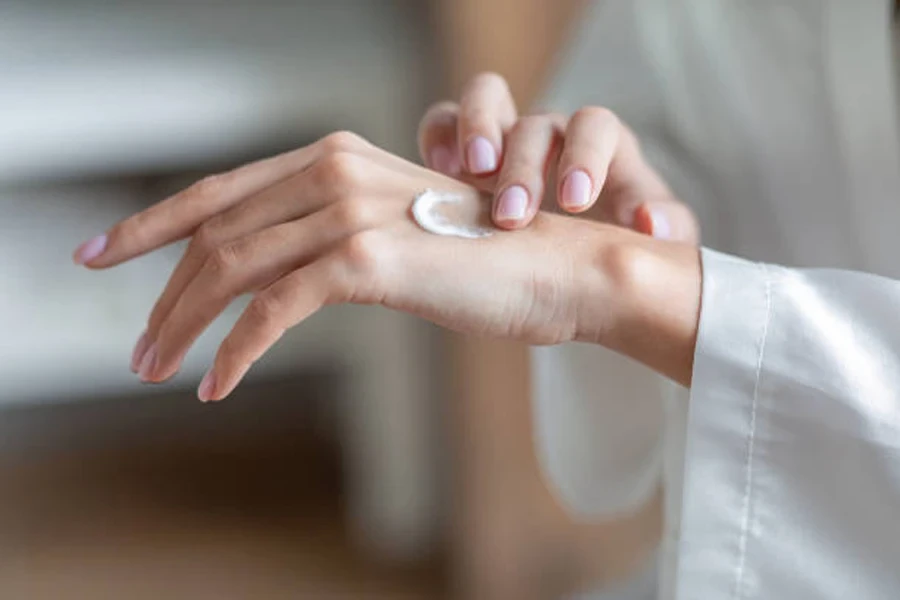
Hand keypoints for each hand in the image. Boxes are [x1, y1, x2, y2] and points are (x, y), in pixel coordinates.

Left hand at [72, 132, 700, 399]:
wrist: (555, 267)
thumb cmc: (480, 260)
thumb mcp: (392, 233)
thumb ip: (330, 236)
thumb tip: (273, 272)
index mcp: (332, 158)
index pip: (219, 190)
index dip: (153, 222)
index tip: (105, 251)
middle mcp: (334, 169)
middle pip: (215, 232)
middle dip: (163, 292)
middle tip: (139, 347)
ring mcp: (351, 209)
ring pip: (234, 268)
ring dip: (186, 326)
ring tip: (160, 369)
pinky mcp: (370, 256)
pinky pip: (277, 308)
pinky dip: (238, 351)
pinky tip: (218, 385)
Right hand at [418, 72, 698, 241]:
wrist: (567, 271)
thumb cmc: (610, 250)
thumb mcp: (645, 247)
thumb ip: (664, 231)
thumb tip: (650, 225)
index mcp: (600, 150)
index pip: (596, 127)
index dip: (584, 158)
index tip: (572, 203)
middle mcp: (551, 136)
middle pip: (537, 121)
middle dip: (524, 165)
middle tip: (512, 213)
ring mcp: (504, 140)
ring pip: (486, 98)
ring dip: (477, 128)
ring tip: (470, 170)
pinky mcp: (461, 155)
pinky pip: (443, 124)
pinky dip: (438, 139)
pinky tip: (438, 175)